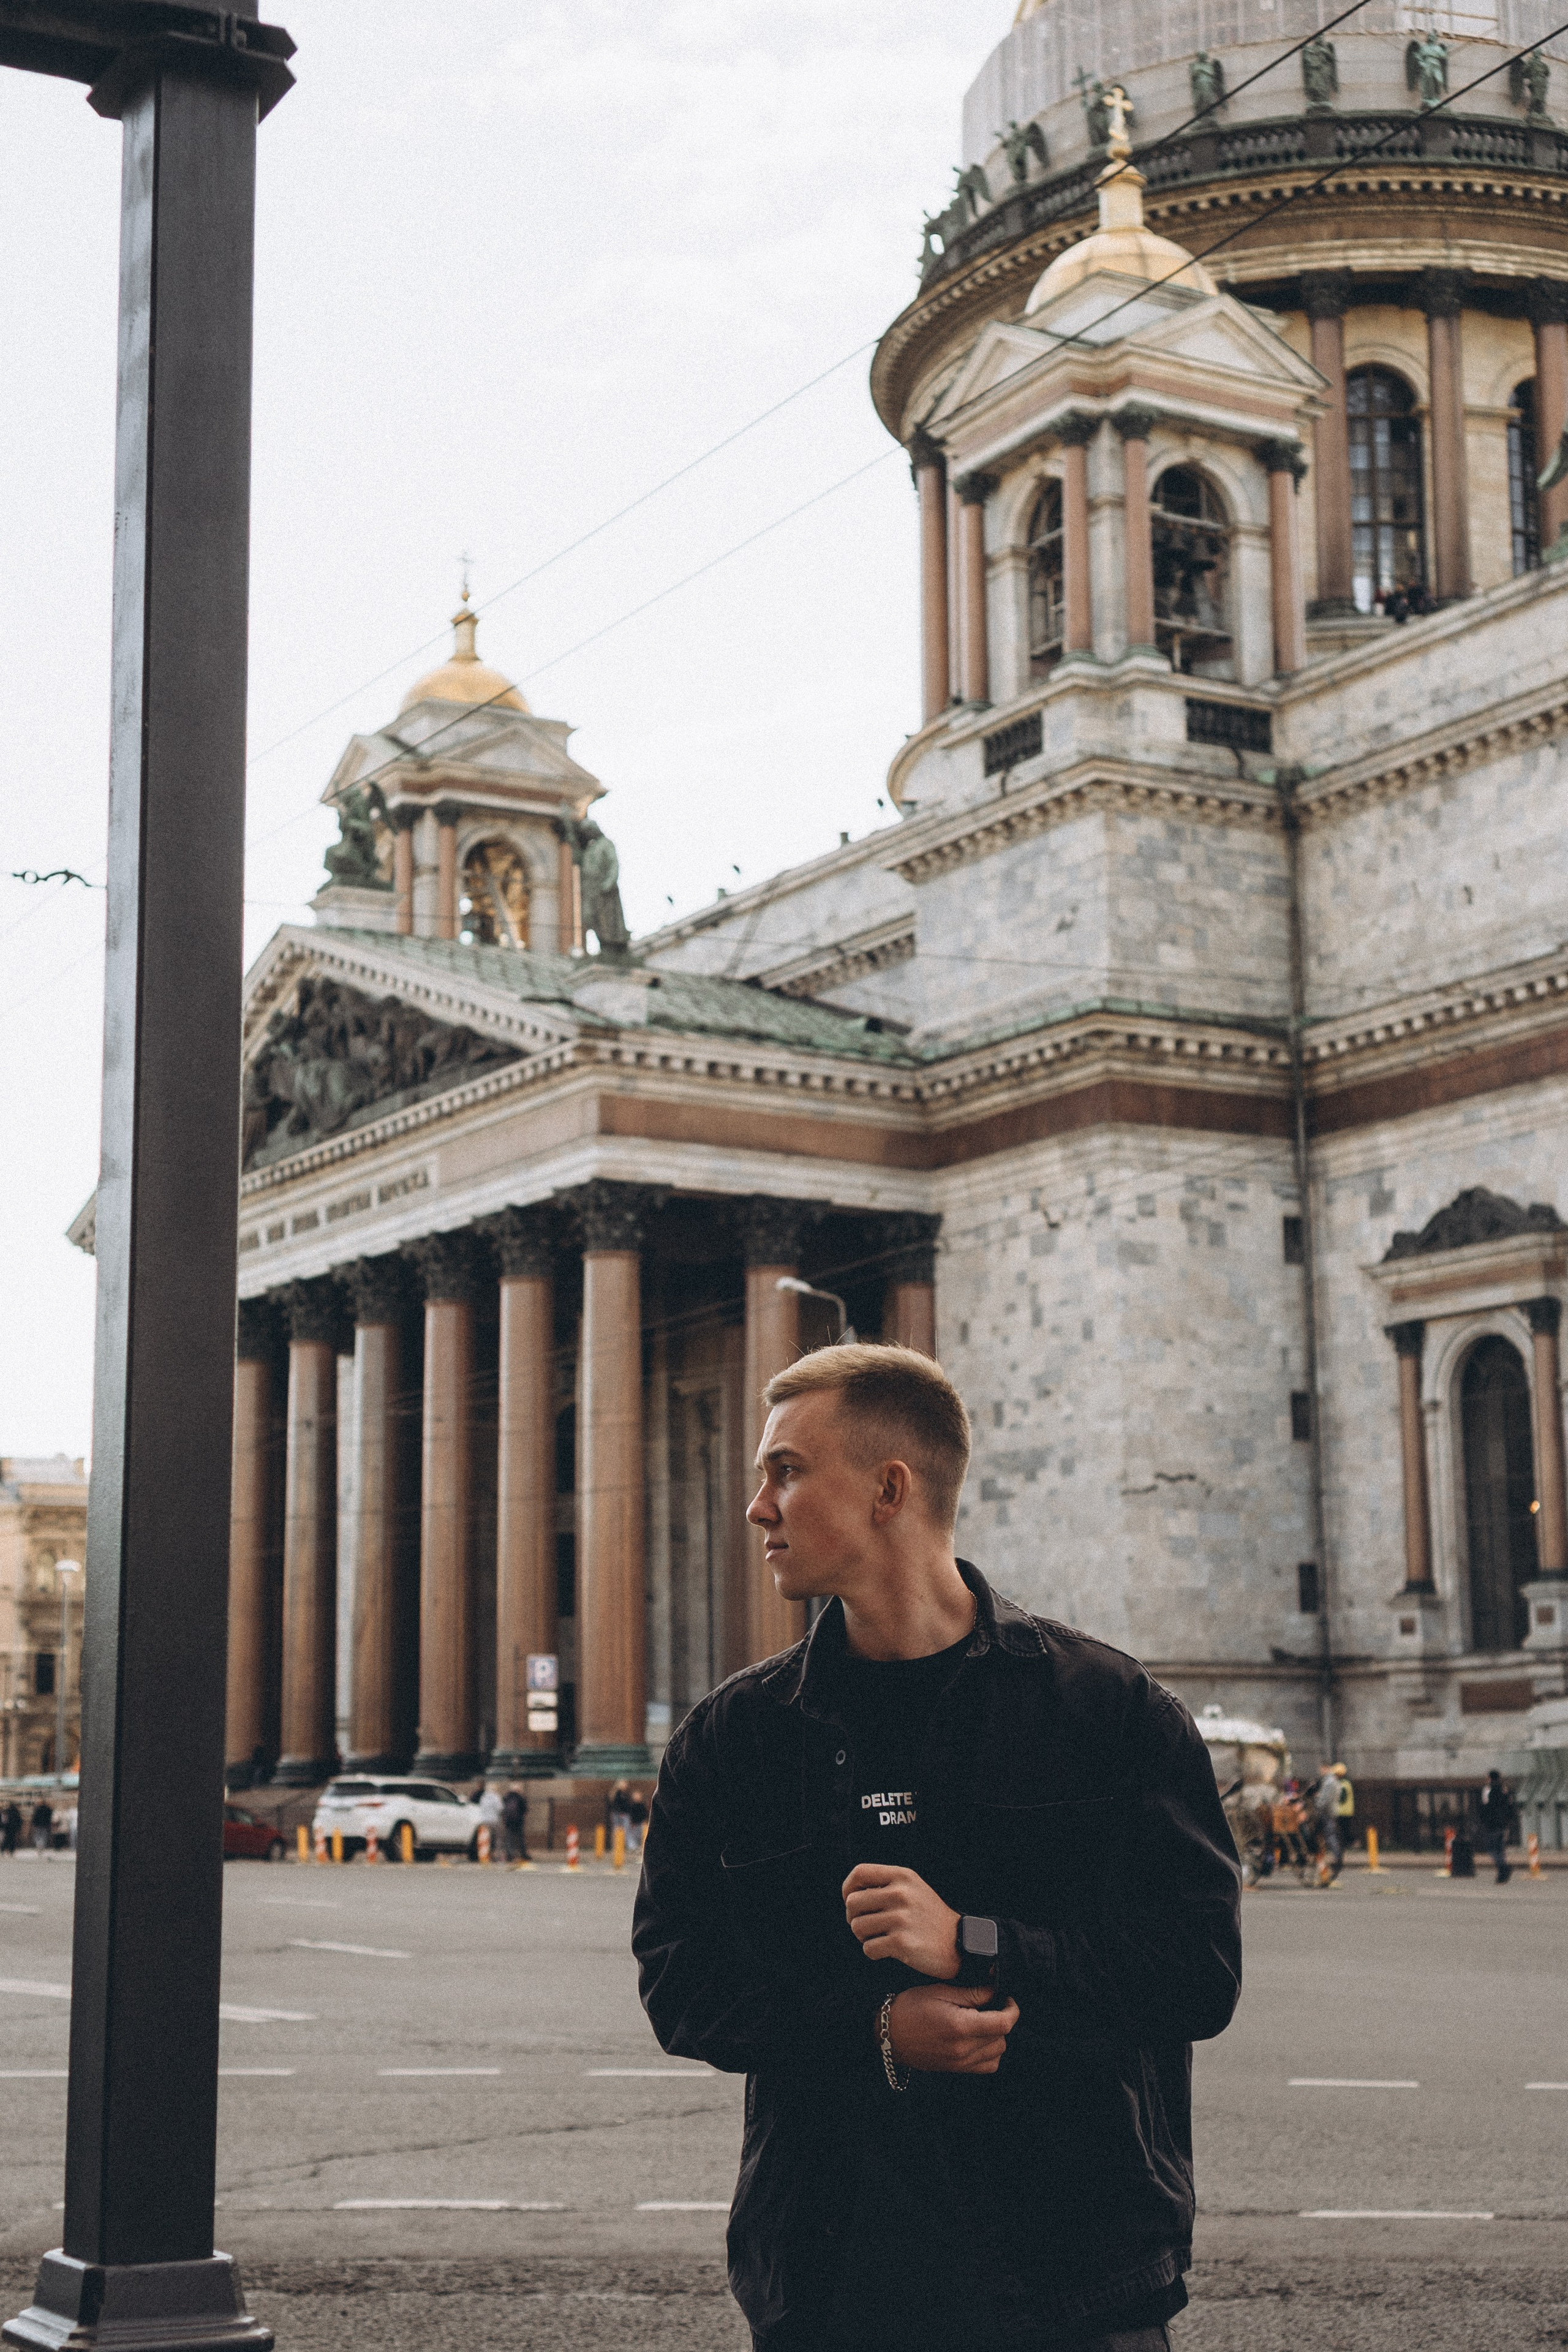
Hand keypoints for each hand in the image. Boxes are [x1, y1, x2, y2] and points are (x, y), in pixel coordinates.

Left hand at [843, 1862, 960, 1976]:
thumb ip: (886, 1884)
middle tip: (867, 1926)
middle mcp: (900, 1894)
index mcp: (902, 1876)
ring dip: (864, 1937)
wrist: (959, 1943)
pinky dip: (873, 1952)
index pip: (859, 1872)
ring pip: (857, 1927)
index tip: (850, 1901)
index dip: (848, 1888)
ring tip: (879, 1937)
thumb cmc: (931, 1917)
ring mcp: (901, 1918)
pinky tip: (887, 1950)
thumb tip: (851, 1894)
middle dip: (854, 1917)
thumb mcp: (913, 1888)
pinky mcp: (901, 1942)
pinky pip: (868, 1948)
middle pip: (852, 1903)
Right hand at [886, 1982, 1018, 2074]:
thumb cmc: (911, 2008)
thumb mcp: (940, 1991)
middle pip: (1003, 2037)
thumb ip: (971, 1992)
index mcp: (961, 2026)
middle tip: (991, 2004)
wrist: (889, 2035)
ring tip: (983, 2020)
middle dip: (1003, 2019)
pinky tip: (979, 2038)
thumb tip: (995, 1988)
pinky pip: (987, 2066)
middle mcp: (963, 2049)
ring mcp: (960, 2062)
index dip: (1012, 2009)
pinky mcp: (957, 2069)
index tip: (1007, 1998)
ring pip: (998, 2052)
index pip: (1004, 2023)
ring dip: (997, 2036)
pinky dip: (990, 2052)